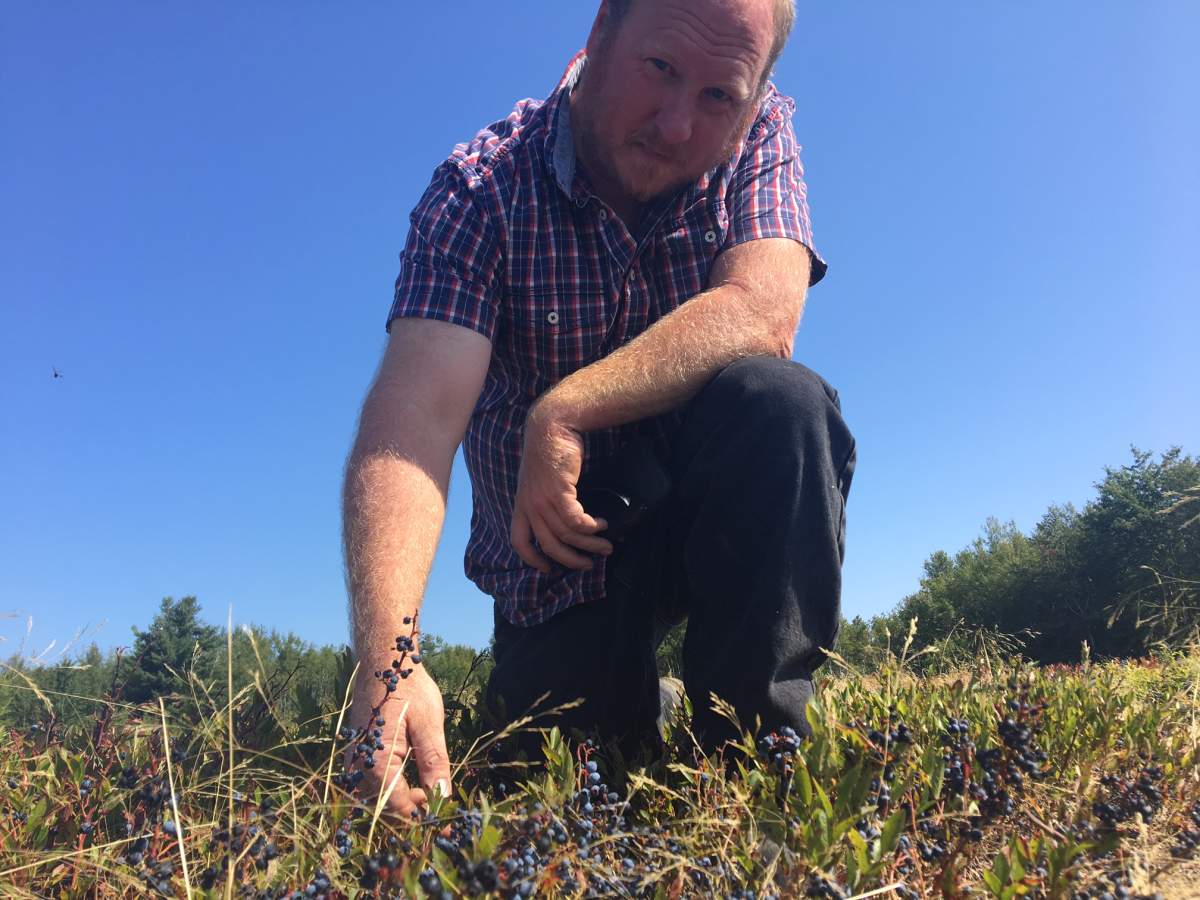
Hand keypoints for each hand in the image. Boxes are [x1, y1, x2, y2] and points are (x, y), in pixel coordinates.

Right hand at [346, 667, 452, 821]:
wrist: (383, 659)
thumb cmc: (408, 688)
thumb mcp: (429, 725)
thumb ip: (434, 764)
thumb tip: (442, 799)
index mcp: (377, 763)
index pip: (399, 808)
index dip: (424, 819)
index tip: (447, 826)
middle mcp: (360, 767)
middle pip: (387, 807)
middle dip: (415, 814)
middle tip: (444, 811)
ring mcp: (356, 761)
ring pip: (379, 797)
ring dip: (404, 803)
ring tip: (432, 796)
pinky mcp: (358, 754)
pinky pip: (374, 783)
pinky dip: (394, 789)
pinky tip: (415, 783)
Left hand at [512, 407, 614, 572]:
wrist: (550, 427)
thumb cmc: (548, 452)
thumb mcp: (537, 480)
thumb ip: (545, 500)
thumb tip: (563, 519)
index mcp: (521, 505)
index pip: (520, 541)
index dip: (532, 559)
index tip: (547, 569)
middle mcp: (529, 506)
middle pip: (550, 545)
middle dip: (571, 560)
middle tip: (588, 565)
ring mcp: (542, 500)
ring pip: (567, 534)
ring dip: (589, 544)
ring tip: (605, 546)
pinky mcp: (558, 491)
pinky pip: (576, 520)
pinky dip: (590, 527)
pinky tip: (602, 525)